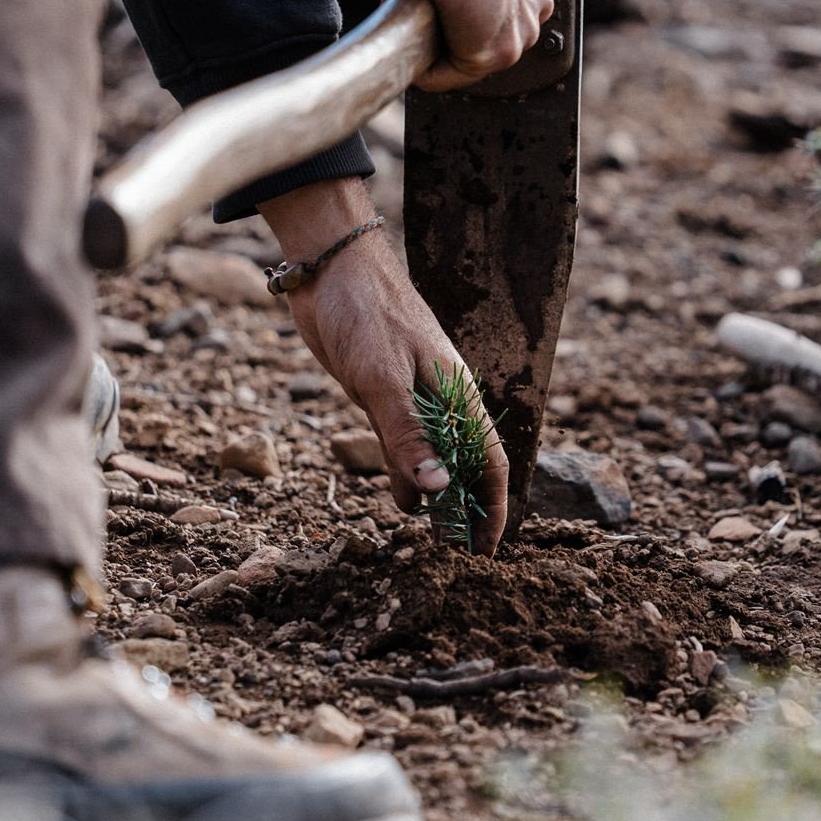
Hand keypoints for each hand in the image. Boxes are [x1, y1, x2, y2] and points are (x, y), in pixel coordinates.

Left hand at [259, 179, 507, 554]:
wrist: (328, 266)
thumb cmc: (364, 312)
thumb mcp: (381, 378)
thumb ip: (406, 434)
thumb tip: (436, 489)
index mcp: (456, 393)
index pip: (489, 461)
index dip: (492, 506)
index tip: (486, 548)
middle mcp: (441, 399)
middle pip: (465, 465)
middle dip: (466, 509)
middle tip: (455, 554)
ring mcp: (411, 397)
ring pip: (433, 458)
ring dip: (435, 496)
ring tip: (431, 537)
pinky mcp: (381, 393)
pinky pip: (404, 444)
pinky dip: (407, 474)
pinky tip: (401, 500)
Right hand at [405, 0, 554, 92]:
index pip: (500, 23)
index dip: (465, 20)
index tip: (442, 10)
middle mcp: (531, 20)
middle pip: (486, 45)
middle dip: (453, 38)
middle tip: (425, 23)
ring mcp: (513, 41)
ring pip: (468, 63)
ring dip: (437, 54)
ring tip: (415, 35)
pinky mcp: (486, 56)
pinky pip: (447, 76)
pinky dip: (425, 72)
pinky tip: (411, 56)